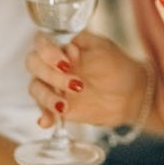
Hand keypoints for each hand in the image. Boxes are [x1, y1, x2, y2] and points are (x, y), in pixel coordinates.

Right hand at [26, 31, 143, 128]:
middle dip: (50, 75)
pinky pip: (42, 110)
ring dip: (46, 97)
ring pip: (35, 87)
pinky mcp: (58, 105)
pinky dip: (43, 115)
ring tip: (65, 106)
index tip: (66, 63)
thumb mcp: (103, 49)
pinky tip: (47, 122)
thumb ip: (82, 47)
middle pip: (34, 64)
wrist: (130, 95)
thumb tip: (65, 48)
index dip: (48, 52)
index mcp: (66, 45)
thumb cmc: (118, 67)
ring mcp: (55, 85)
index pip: (42, 42)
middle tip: (75, 84)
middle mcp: (55, 63)